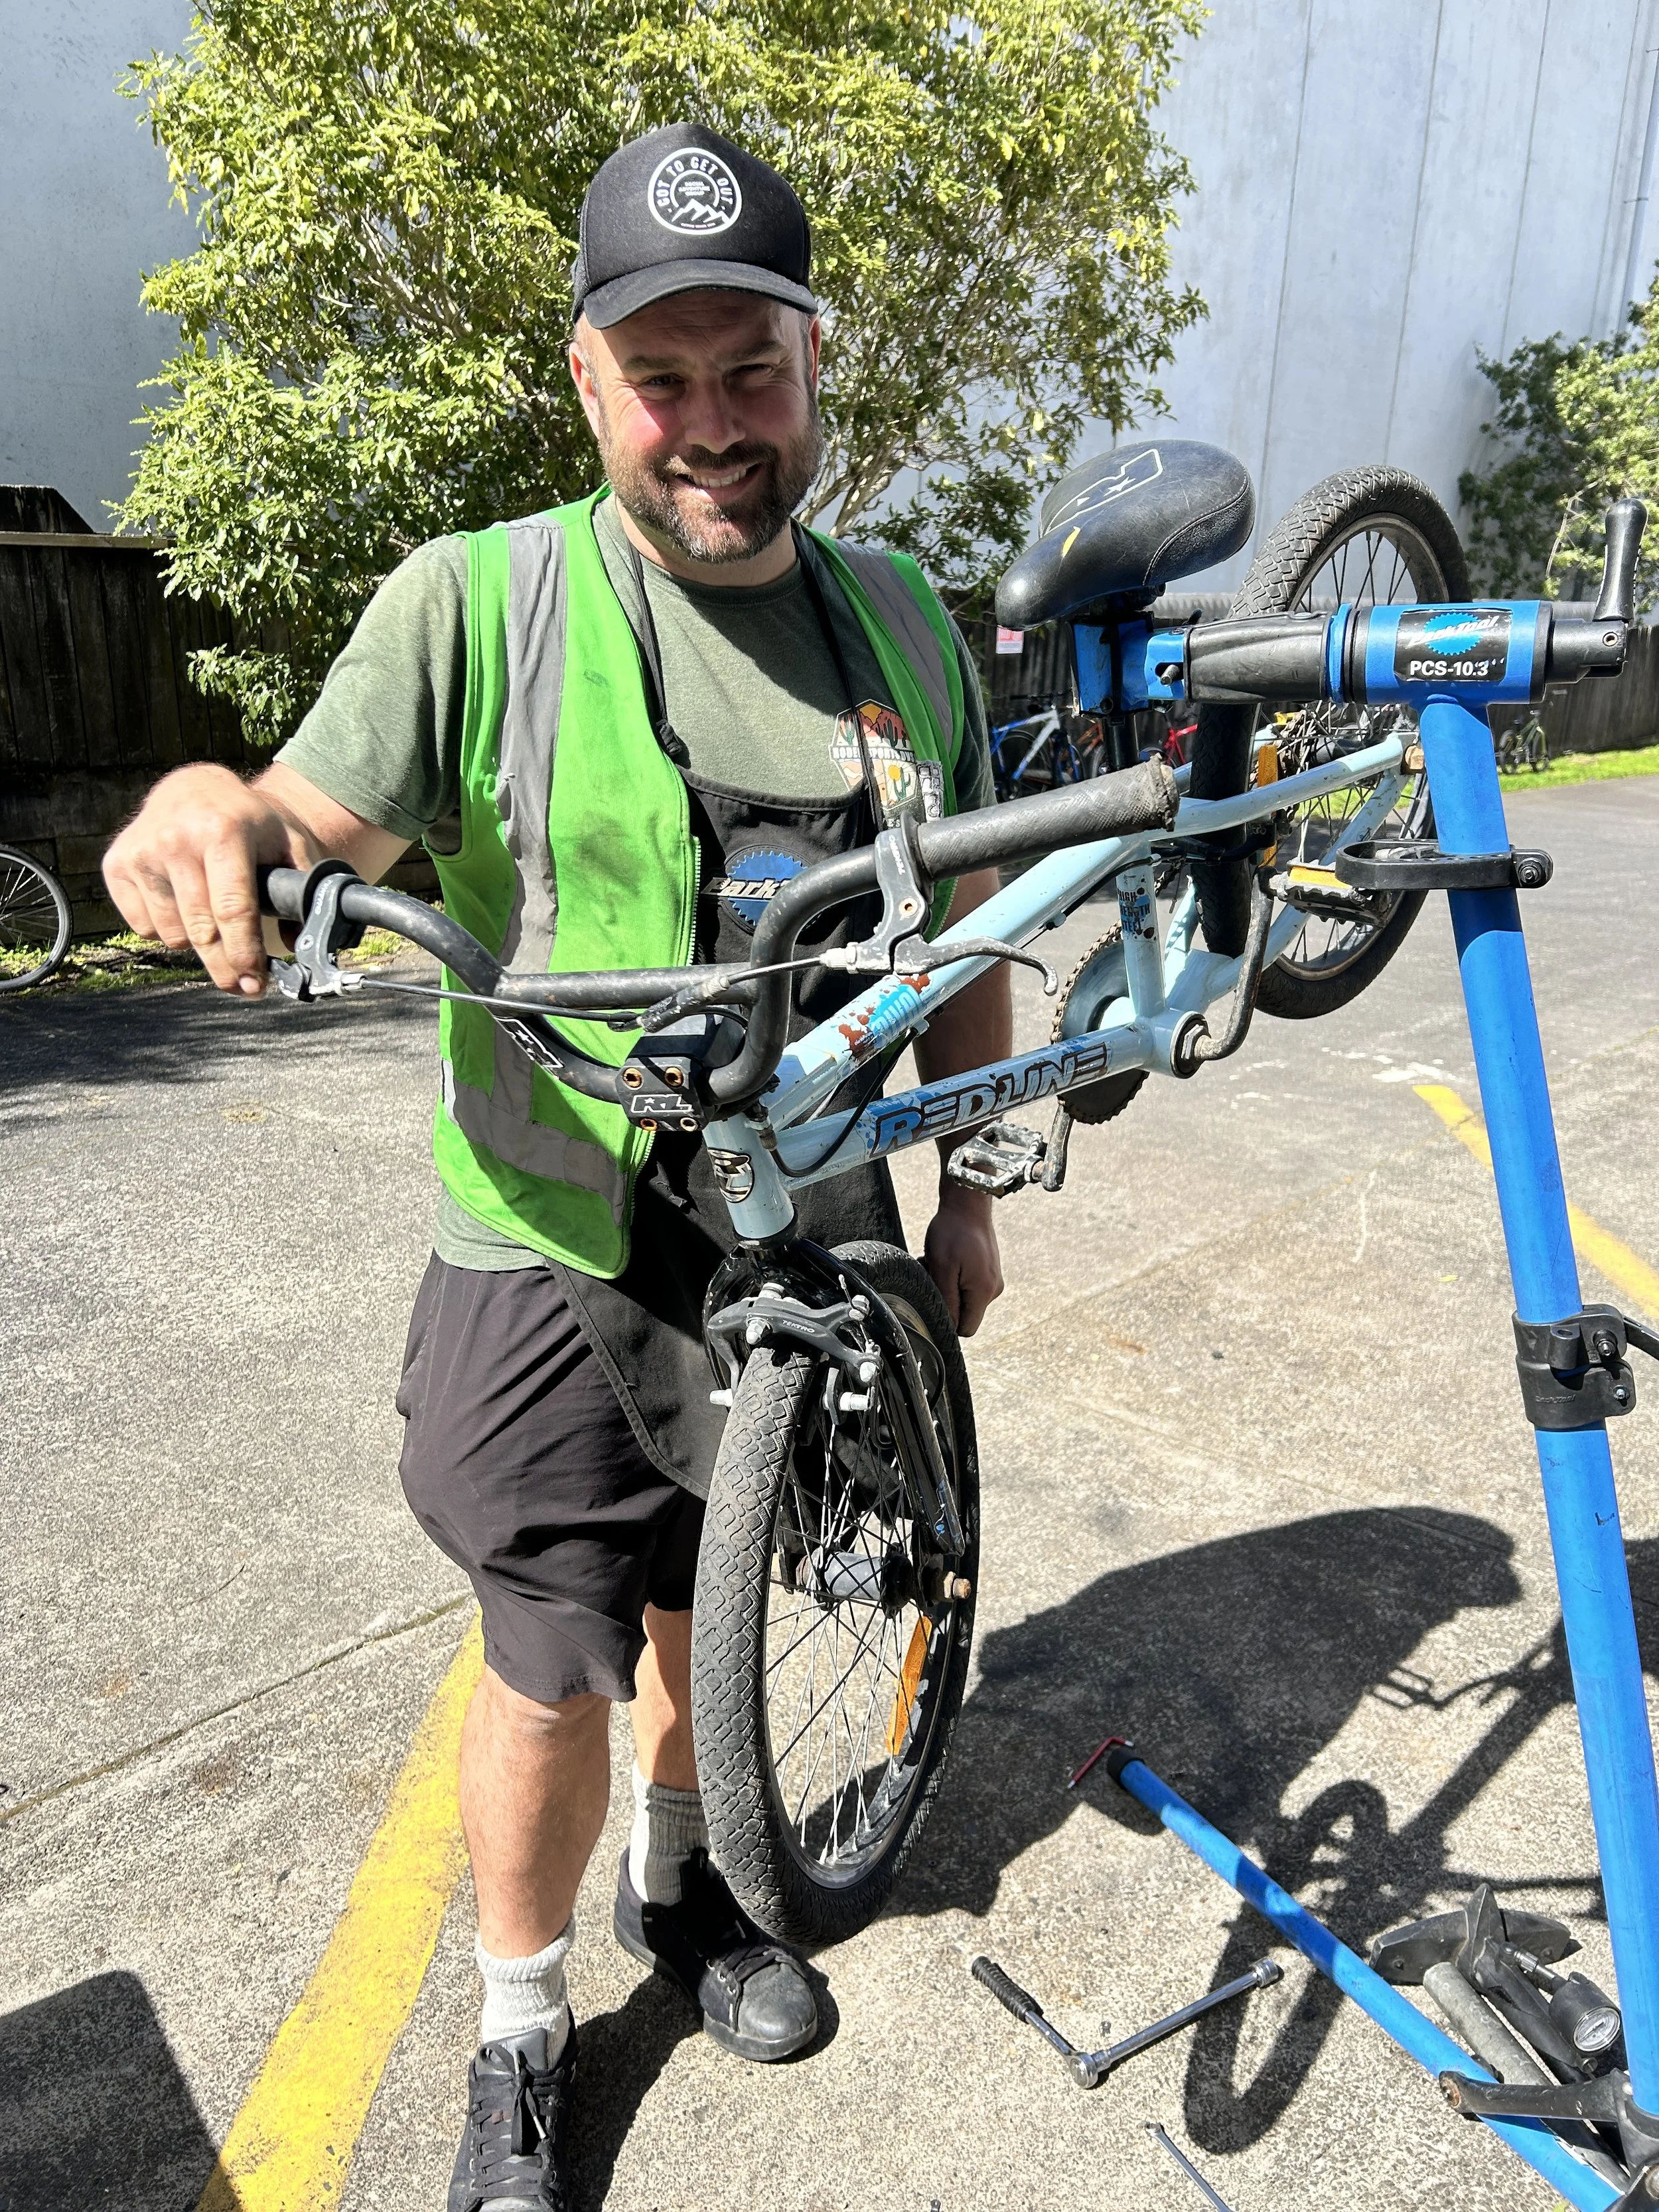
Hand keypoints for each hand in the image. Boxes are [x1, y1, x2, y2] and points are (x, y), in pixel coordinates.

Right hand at [103, 764, 318, 995]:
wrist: (195, 789)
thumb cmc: (248, 823)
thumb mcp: (287, 843)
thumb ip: (301, 891)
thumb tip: (300, 947)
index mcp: (223, 831)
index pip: (233, 909)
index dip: (244, 953)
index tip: (255, 982)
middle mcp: (176, 840)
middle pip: (202, 931)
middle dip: (226, 967)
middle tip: (243, 985)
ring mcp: (141, 853)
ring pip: (173, 935)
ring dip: (197, 943)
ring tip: (214, 920)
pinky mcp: (116, 865)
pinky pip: (145, 927)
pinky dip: (168, 928)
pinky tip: (183, 904)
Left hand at [922, 1184, 1003, 1337]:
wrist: (967, 1202)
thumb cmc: (952, 1232)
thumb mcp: (942, 1268)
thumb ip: (947, 1301)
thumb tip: (950, 1328)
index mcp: (984, 1293)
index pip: (965, 1329)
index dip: (946, 1319)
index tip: (934, 1294)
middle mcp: (994, 1290)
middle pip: (964, 1313)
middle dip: (945, 1298)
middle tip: (933, 1272)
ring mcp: (992, 1280)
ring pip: (964, 1298)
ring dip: (947, 1285)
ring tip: (938, 1262)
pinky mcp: (988, 1271)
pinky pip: (968, 1285)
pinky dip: (954, 1276)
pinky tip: (947, 1259)